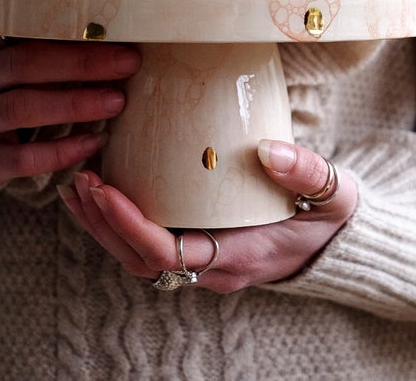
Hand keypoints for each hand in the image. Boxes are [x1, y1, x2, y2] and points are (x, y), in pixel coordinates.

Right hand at [0, 33, 140, 185]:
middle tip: (128, 61)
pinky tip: (94, 142)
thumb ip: (43, 41)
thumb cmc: (0, 91)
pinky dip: (61, 151)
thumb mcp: (8, 59)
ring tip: (117, 101)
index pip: (19, 26)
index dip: (62, 24)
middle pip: (27, 64)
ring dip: (75, 103)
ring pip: (23, 107)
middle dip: (82, 62)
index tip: (106, 23)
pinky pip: (23, 157)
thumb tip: (115, 26)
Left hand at [59, 140, 357, 292]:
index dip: (131, 226)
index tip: (105, 191)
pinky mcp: (201, 244)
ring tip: (77, 187)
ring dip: (103, 225)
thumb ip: (307, 173)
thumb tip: (268, 149)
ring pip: (139, 257)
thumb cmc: (333, 221)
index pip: (171, 254)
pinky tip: (101, 193)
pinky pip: (149, 243)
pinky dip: (119, 221)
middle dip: (105, 224)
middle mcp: (216, 266)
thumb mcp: (334, 195)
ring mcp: (206, 259)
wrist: (339, 245)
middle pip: (142, 260)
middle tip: (81, 181)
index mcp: (241, 255)